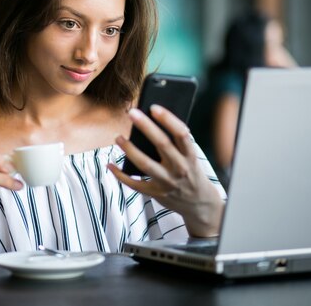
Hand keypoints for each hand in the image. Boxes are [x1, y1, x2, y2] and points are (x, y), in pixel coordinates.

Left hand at [109, 105, 223, 236]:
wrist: (199, 203)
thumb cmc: (191, 172)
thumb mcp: (191, 157)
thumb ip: (176, 144)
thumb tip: (150, 122)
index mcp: (191, 156)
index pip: (181, 134)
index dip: (168, 119)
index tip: (154, 107)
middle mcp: (180, 168)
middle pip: (162, 144)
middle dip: (146, 127)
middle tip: (132, 113)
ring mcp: (168, 182)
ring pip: (145, 164)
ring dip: (130, 150)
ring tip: (118, 137)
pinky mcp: (156, 193)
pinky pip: (135, 184)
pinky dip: (120, 175)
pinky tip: (110, 165)